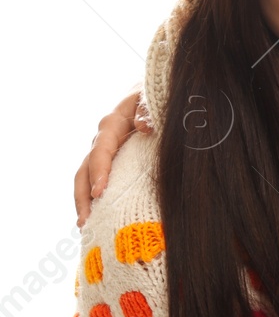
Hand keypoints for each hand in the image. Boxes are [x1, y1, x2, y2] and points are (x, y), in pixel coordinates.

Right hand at [74, 91, 151, 226]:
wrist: (156, 92)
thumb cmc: (156, 94)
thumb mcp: (154, 97)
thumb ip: (148, 109)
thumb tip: (142, 127)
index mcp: (113, 122)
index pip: (102, 150)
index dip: (99, 171)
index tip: (100, 192)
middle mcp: (103, 138)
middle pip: (85, 168)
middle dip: (84, 195)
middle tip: (86, 220)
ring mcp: (105, 150)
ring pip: (86, 177)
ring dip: (84, 201)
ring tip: (85, 225)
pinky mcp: (112, 159)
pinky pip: (97, 179)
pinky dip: (94, 197)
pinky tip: (96, 217)